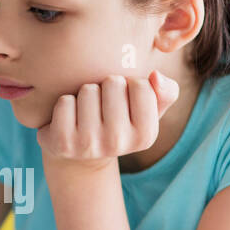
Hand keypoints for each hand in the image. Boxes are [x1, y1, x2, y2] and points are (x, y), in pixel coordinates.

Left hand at [36, 71, 179, 167]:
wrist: (81, 154)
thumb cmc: (120, 122)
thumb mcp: (149, 110)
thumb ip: (165, 91)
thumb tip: (156, 75)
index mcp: (145, 136)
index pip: (141, 85)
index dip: (131, 84)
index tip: (126, 99)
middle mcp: (118, 144)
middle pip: (113, 83)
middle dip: (107, 86)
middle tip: (104, 105)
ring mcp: (89, 145)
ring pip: (88, 90)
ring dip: (86, 93)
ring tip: (87, 111)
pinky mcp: (63, 143)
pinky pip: (65, 102)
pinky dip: (66, 103)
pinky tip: (70, 118)